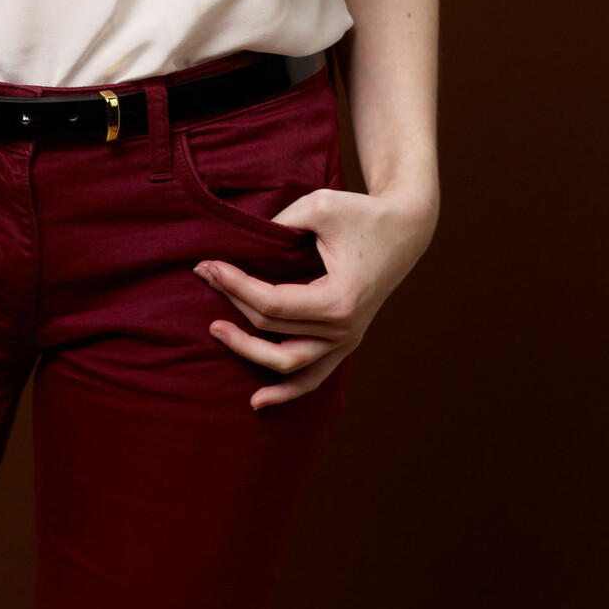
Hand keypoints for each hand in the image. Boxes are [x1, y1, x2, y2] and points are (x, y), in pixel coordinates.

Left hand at [194, 184, 436, 409]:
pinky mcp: (345, 341)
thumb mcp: (317, 206)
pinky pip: (314, 377)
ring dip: (248, 352)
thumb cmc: (361, 213)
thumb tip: (239, 244)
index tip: (207, 265)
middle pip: (272, 329)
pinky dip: (287, 391)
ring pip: (289, 364)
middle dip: (232, 303)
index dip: (233, 285)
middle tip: (204, 276)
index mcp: (339, 300)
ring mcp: (347, 340)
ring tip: (216, 332)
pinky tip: (258, 401)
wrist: (405, 228)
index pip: (270, 303)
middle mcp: (344, 329)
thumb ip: (278, 226)